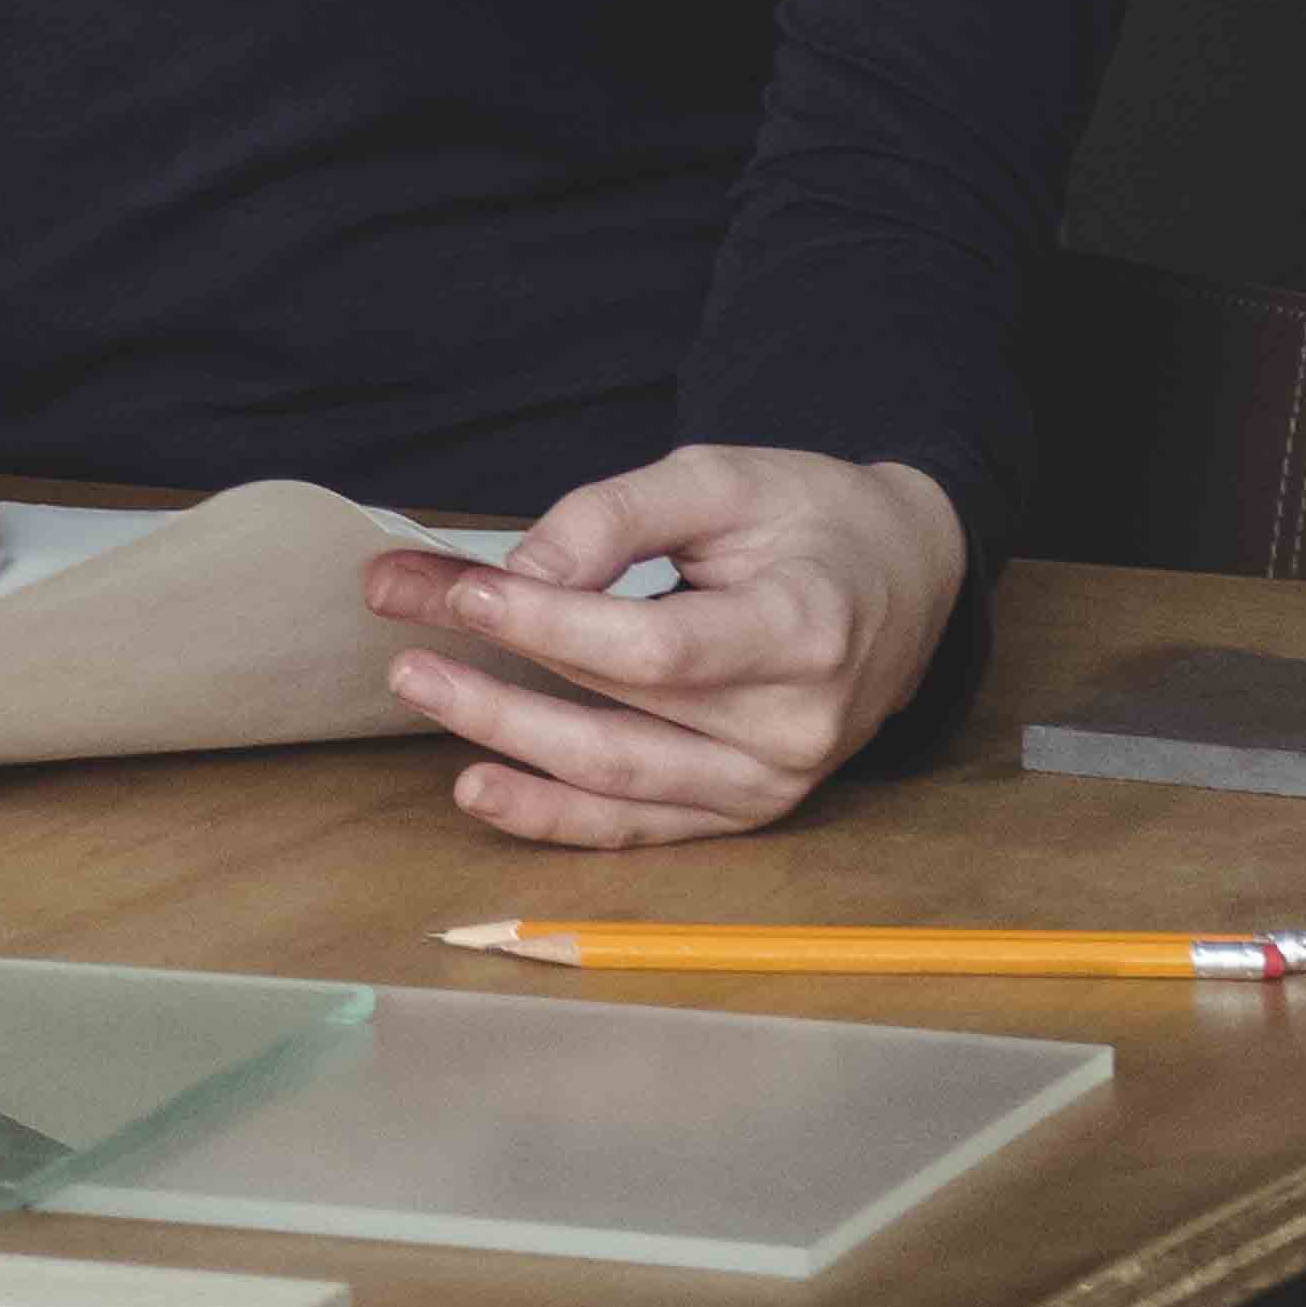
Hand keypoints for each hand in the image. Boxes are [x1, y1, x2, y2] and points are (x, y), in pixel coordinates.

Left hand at [360, 447, 964, 843]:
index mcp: (804, 630)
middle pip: (622, 720)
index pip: (655, 649)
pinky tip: (480, 788)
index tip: (465, 592)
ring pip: (617, 781)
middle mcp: (796, 727)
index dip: (552, 626)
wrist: (901, 581)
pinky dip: (552, 816)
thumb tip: (521, 570)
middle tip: (404, 642)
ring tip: (422, 689)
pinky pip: (638, 828)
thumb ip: (617, 515)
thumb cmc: (807, 519)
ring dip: (507, 743)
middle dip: (499, 682)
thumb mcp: (720, 478)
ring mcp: (772, 783)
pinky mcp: (746, 812)